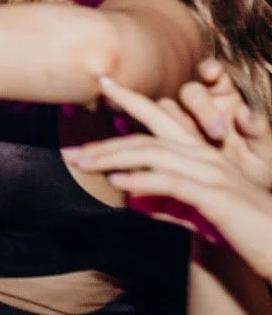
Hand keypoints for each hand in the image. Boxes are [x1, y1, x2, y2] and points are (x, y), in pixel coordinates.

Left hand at [67, 76, 271, 280]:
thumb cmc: (245, 231)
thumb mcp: (200, 214)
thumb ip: (170, 204)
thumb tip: (136, 202)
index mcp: (203, 154)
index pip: (163, 118)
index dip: (132, 99)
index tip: (103, 83)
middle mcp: (207, 156)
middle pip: (149, 136)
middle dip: (107, 141)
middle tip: (71, 151)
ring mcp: (213, 174)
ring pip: (154, 154)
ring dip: (113, 158)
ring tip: (82, 164)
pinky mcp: (217, 197)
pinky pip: (172, 182)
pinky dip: (142, 180)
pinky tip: (118, 184)